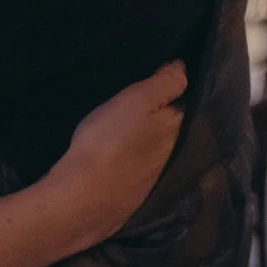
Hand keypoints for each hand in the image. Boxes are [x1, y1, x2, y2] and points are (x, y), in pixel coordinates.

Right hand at [42, 61, 187, 249]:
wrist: (82, 199)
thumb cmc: (108, 142)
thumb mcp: (136, 100)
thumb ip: (165, 83)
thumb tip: (183, 67)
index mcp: (174, 127)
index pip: (183, 100)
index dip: (172, 86)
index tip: (159, 73)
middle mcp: (170, 152)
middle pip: (170, 125)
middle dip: (161, 112)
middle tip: (140, 95)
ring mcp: (151, 175)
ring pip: (155, 146)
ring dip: (146, 135)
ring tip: (129, 121)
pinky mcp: (132, 191)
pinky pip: (138, 165)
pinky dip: (132, 156)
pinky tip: (119, 151)